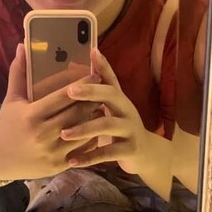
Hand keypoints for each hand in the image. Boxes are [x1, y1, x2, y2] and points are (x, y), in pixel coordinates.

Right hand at [0, 45, 100, 180]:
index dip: (82, 85)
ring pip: (83, 133)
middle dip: (93, 100)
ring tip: (104, 107)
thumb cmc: (6, 125)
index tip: (95, 75)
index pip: (62, 97)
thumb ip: (19, 72)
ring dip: (96, 120)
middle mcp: (42, 134)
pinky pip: (82, 151)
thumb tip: (23, 45)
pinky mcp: (58, 166)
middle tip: (105, 89)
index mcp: (31, 115)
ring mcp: (52, 152)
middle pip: (76, 113)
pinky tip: (97, 129)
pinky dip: (92, 140)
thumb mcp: (11, 99)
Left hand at [59, 49, 157, 175]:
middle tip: (69, 92)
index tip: (92, 51)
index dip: (103, 64)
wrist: (146, 153)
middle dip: (90, 92)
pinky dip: (89, 157)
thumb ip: (94, 92)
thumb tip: (70, 66)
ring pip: (108, 125)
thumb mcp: (111, 108)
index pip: (110, 77)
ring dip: (84, 129)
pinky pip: (109, 152)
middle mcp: (126, 109)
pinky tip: (72, 161)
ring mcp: (130, 129)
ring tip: (64, 134)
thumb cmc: (120, 128)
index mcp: (118, 98)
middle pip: (111, 96)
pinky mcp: (131, 149)